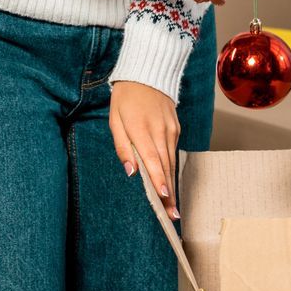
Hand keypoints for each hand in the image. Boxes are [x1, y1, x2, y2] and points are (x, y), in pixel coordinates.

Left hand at [111, 80, 179, 218]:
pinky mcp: (176, 127)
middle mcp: (159, 130)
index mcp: (141, 128)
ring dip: (171, 183)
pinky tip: (169, 182)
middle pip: (165, 166)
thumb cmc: (125, 99)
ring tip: (172, 206)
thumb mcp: (115, 119)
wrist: (147, 74)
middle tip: (171, 216)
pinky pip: (173, 151)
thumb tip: (131, 171)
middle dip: (169, 192)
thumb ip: (122, 146)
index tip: (165, 200)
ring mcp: (170, 128)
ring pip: (171, 161)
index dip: (159, 181)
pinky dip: (171, 167)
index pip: (152, 159)